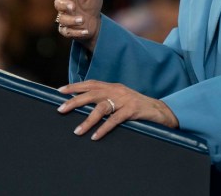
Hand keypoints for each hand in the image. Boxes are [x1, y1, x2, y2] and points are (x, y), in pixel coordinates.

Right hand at [48, 0, 102, 51]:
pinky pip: (67, 32)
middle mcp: (63, 4)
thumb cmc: (91, 1)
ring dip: (72, 20)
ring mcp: (64, 18)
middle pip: (57, 4)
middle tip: (74, 7)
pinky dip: (77, 32)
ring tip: (83, 20)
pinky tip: (86, 30)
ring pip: (62, 19)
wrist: (97, 21)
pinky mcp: (67, 30)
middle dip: (65, 6)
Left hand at [57, 80, 178, 140]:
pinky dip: (103, 128)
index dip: (75, 86)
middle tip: (61, 109)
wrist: (160, 111)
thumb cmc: (137, 107)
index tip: (60, 91)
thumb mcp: (121, 99)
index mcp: (113, 86)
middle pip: (92, 93)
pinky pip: (114, 120)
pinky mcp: (132, 110)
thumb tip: (86, 106)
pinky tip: (95, 136)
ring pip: (101, 108)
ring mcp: (125, 100)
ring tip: (77, 131)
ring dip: (87, 120)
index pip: (91, 83)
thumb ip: (107, 99)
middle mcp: (117, 90)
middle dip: (75, 101)